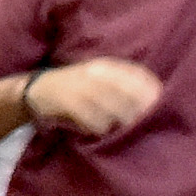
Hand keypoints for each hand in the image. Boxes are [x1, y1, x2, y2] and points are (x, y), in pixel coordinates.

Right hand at [31, 56, 160, 135]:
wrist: (37, 90)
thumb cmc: (73, 85)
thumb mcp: (96, 76)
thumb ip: (120, 82)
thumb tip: (151, 96)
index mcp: (104, 66)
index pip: (135, 73)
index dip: (149, 88)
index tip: (158, 101)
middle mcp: (95, 73)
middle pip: (127, 92)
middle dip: (137, 108)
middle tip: (141, 121)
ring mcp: (82, 86)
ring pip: (112, 107)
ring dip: (119, 120)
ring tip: (118, 127)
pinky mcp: (69, 101)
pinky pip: (94, 118)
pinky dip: (99, 126)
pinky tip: (98, 129)